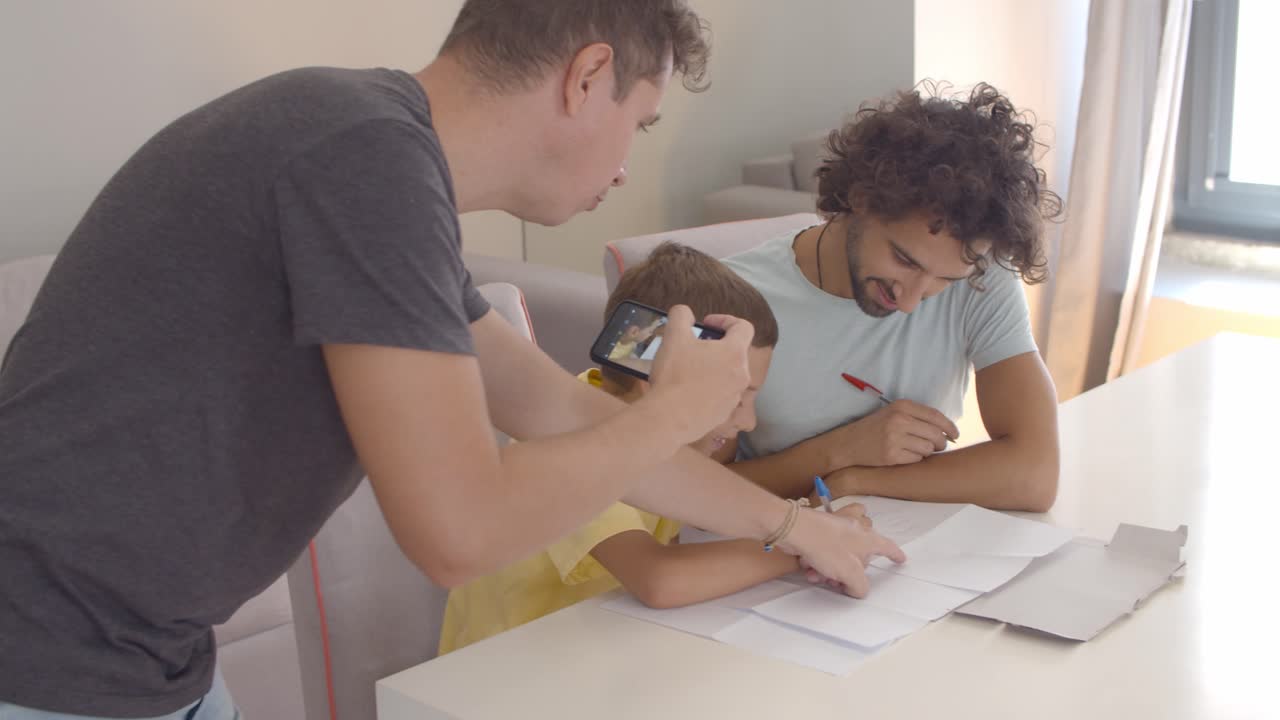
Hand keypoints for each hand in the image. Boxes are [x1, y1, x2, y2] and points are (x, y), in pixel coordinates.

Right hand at [645, 305, 753, 444]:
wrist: (668, 419)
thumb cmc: (674, 375)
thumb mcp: (673, 337)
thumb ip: (681, 316)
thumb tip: (685, 313)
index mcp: (734, 353)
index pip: (744, 327)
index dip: (725, 320)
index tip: (706, 324)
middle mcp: (742, 375)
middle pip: (736, 352)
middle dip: (717, 346)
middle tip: (694, 347)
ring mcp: (735, 397)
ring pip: (729, 375)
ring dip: (713, 368)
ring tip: (689, 371)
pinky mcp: (724, 414)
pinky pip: (721, 395)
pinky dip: (709, 389)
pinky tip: (688, 392)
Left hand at [777, 506, 904, 597]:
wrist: (794, 529)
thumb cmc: (826, 546)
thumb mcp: (850, 573)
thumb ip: (860, 586)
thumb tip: (858, 590)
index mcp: (867, 538)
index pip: (887, 546)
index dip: (895, 554)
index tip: (900, 559)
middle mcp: (853, 533)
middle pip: (859, 560)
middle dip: (847, 575)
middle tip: (838, 582)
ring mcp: (835, 533)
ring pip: (838, 560)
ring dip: (828, 572)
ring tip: (817, 575)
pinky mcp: (818, 535)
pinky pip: (823, 555)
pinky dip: (816, 564)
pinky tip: (807, 567)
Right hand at [821, 399, 958, 467]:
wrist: (849, 443)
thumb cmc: (875, 427)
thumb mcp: (894, 412)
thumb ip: (918, 416)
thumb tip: (947, 429)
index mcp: (902, 406)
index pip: (936, 416)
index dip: (950, 427)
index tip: (956, 435)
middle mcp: (899, 420)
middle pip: (936, 435)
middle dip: (940, 443)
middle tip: (937, 447)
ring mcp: (895, 438)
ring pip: (928, 449)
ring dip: (926, 452)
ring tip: (915, 449)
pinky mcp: (891, 455)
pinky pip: (917, 459)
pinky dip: (915, 459)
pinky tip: (905, 455)